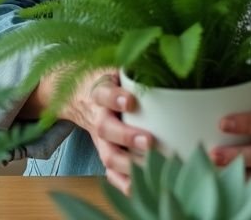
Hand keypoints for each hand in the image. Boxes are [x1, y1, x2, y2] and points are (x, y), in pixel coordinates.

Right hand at [59, 69, 153, 192]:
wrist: (79, 95)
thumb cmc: (110, 79)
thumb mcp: (117, 66)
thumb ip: (137, 66)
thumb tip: (171, 63)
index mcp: (100, 91)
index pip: (103, 92)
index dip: (115, 97)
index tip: (131, 100)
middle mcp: (98, 115)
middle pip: (105, 128)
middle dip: (126, 137)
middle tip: (149, 141)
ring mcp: (101, 139)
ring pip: (108, 155)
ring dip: (129, 165)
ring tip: (152, 166)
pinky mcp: (105, 153)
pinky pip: (111, 172)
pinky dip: (124, 182)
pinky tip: (141, 188)